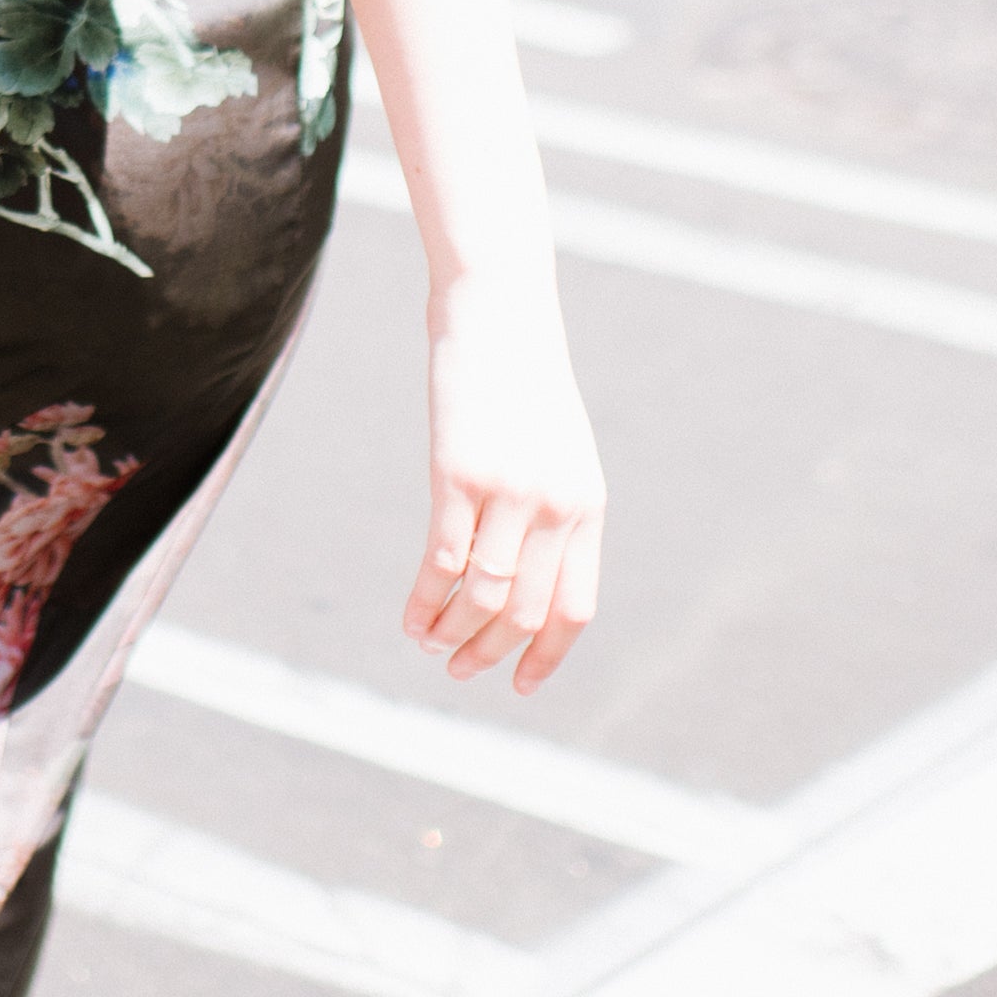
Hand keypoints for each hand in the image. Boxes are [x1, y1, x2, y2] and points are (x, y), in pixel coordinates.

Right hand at [402, 287, 604, 693]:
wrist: (499, 312)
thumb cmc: (522, 381)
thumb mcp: (556, 450)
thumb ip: (550, 510)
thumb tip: (520, 578)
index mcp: (587, 505)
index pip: (574, 607)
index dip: (546, 655)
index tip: (519, 684)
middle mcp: (556, 507)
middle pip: (524, 611)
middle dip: (489, 652)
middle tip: (458, 669)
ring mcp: (509, 492)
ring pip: (482, 595)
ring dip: (453, 632)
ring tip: (428, 644)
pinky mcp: (458, 475)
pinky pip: (441, 561)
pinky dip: (423, 601)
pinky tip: (409, 617)